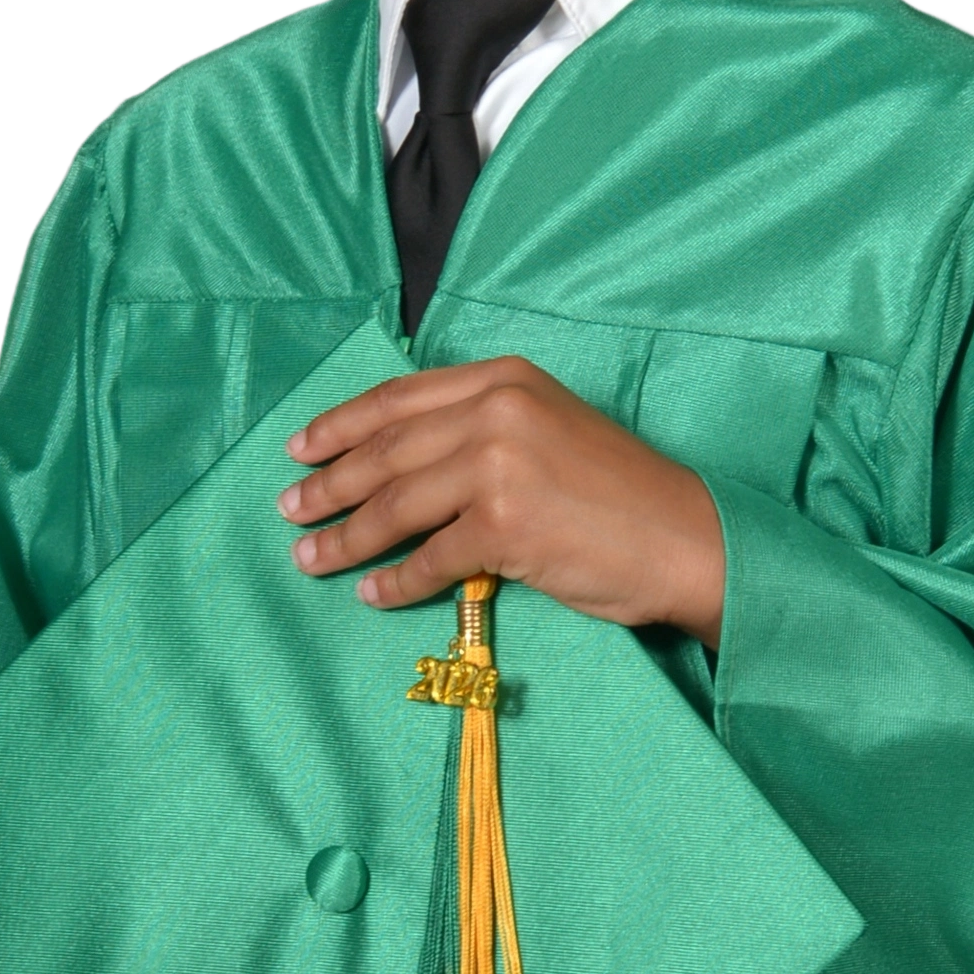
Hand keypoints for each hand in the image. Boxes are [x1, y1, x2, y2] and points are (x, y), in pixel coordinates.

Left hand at [278, 355, 725, 644]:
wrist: (686, 538)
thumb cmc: (620, 492)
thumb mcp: (549, 429)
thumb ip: (485, 428)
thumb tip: (402, 463)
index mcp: (505, 378)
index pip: (399, 397)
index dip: (341, 424)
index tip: (299, 447)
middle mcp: (497, 411)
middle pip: (386, 450)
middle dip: (328, 484)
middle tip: (288, 508)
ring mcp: (499, 465)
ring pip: (395, 505)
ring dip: (344, 536)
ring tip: (308, 557)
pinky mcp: (505, 524)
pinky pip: (429, 559)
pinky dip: (394, 581)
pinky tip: (371, 594)